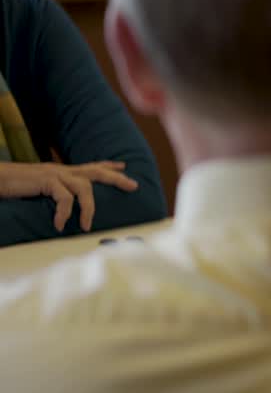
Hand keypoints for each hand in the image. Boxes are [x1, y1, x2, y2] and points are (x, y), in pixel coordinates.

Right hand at [0, 161, 138, 231]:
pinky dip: (65, 213)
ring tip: (87, 226)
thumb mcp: (39, 190)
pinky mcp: (45, 180)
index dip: (108, 166)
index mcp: (61, 171)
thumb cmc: (14, 186)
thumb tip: (65, 206)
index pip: (90, 166)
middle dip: (116, 178)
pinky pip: (64, 197)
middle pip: (96, 171)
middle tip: (134, 186)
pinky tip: (60, 225)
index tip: (124, 166)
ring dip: (89, 208)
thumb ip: (54, 194)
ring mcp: (54, 174)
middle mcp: (61, 170)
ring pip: (85, 187)